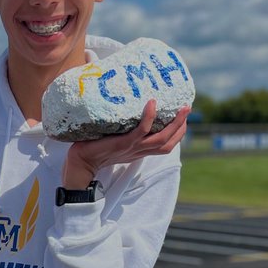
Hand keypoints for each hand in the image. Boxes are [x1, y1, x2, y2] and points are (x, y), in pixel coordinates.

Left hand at [62, 102, 190, 188]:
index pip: (165, 145)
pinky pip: (140, 132)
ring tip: (181, 108)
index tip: (184, 117)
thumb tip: (126, 105)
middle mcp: (139, 151)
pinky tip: (152, 104)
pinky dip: (148, 118)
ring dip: (173, 124)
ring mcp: (132, 148)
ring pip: (160, 139)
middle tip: (188, 108)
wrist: (79, 163)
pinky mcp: (122, 144)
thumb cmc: (94, 147)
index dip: (177, 133)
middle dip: (181, 127)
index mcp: (139, 151)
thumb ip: (123, 128)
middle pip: (168, 142)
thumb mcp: (114, 138)